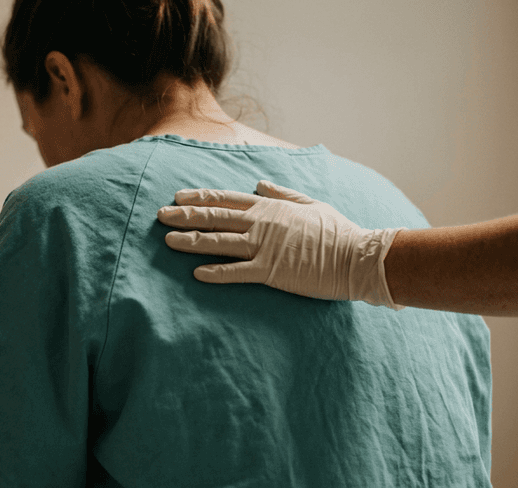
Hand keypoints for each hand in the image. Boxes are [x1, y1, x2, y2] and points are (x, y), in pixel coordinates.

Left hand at [157, 180, 403, 308]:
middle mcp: (263, 223)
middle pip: (215, 217)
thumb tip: (259, 184)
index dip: (199, 198)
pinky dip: (216, 273)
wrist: (357, 255)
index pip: (226, 199)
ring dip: (191, 241)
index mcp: (270, 207)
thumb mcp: (310, 203)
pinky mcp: (272, 271)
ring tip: (168, 241)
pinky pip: (238, 272)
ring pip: (219, 242)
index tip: (177, 197)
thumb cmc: (337, 231)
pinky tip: (197, 274)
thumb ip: (282, 193)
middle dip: (185, 216)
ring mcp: (265, 247)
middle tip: (159, 216)